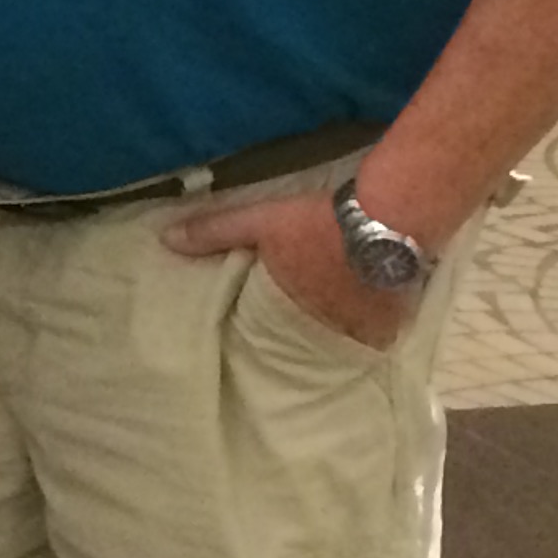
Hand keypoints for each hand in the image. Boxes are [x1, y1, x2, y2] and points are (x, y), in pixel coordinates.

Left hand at [164, 190, 418, 350]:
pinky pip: (377, 335)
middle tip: (302, 331)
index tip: (265, 331)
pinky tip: (370, 318)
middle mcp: (322, 325)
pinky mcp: (391, 324)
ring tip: (336, 325)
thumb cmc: (317, 221)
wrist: (387, 219)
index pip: (267, 329)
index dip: (266, 327)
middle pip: (308, 336)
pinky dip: (371, 328)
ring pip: (343, 338)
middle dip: (304, 333)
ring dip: (338, 331)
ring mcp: (359, 329)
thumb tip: (166, 240)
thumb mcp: (260, 220)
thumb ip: (215, 232)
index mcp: (286, 306)